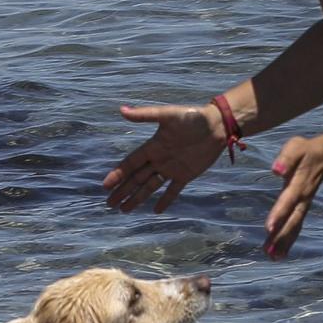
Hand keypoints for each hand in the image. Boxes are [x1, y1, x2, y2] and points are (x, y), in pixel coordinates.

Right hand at [103, 103, 223, 212]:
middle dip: (122, 191)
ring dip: (137, 198)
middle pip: (136, 179)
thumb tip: (121, 110)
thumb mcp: (167, 115)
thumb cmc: (192, 117)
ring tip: (124, 210)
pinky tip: (155, 211)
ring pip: (150, 187)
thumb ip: (145, 115)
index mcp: (152, 147)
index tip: (105, 186)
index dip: (118, 175)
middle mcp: (158, 159)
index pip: (130, 164)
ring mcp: (171, 169)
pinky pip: (172, 191)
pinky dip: (165, 200)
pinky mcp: (185, 175)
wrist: (217, 125)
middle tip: (109, 204)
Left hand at [264, 135, 322, 257]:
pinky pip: (295, 226)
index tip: (268, 228)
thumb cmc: (305, 150)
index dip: (279, 213)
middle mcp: (302, 198)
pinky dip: (288, 241)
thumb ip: (286, 158)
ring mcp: (303, 205)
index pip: (288, 200)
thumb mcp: (295, 147)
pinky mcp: (302, 209)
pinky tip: (278, 254)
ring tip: (272, 258)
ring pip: (295, 226)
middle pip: (292, 220)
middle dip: (282, 236)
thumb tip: (275, 170)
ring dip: (284, 243)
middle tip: (270, 252)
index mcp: (298, 183)